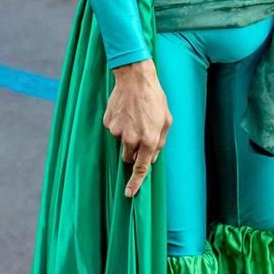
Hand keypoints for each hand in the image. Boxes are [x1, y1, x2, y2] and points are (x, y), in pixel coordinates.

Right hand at [103, 61, 172, 198]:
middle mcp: (131, 139)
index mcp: (149, 140)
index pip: (142, 168)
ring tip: (134, 117)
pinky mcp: (107, 122)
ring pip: (121, 142)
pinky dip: (119, 125)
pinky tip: (125, 112)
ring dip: (127, 135)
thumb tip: (152, 158)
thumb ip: (160, 143)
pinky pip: (113, 130)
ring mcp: (117, 130)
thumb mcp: (166, 121)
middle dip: (134, 151)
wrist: (135, 79)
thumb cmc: (154, 99)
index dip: (135, 183)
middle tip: (140, 133)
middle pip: (129, 157)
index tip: (129, 194)